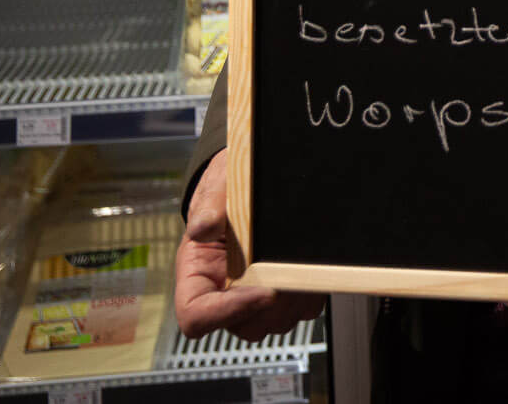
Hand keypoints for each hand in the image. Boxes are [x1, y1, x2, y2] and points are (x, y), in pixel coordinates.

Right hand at [174, 152, 323, 340]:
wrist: (251, 182)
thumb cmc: (228, 188)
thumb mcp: (218, 186)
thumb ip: (210, 206)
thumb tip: (203, 228)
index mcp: (197, 273)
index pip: (196, 317)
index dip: (228, 313)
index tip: (264, 292)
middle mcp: (223, 291)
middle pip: (243, 326)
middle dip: (271, 306)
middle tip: (290, 276)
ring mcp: (254, 295)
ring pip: (274, 322)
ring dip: (294, 301)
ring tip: (301, 267)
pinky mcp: (283, 292)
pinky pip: (300, 310)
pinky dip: (311, 294)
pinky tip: (309, 266)